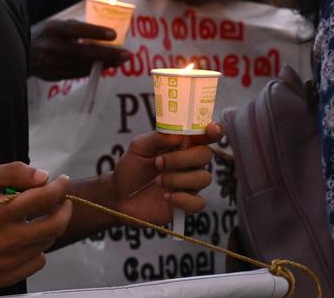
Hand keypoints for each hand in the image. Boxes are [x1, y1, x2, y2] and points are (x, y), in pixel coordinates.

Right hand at [0, 163, 72, 286]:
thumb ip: (14, 172)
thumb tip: (43, 176)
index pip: (43, 199)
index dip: (59, 187)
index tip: (62, 181)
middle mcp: (3, 241)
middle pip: (54, 226)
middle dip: (64, 209)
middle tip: (61, 201)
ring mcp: (4, 263)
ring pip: (46, 243)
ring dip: (48, 227)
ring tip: (34, 218)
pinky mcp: (2, 277)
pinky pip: (37, 262)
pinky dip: (37, 248)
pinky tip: (25, 238)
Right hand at [29, 18, 129, 80]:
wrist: (23, 53)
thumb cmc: (48, 35)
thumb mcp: (58, 26)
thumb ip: (78, 28)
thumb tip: (106, 34)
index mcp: (53, 28)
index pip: (76, 29)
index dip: (95, 32)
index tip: (113, 35)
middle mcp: (51, 46)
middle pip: (83, 52)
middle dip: (107, 54)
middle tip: (126, 55)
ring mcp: (51, 63)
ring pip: (82, 65)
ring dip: (103, 64)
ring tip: (119, 61)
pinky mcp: (52, 75)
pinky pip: (77, 74)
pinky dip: (92, 70)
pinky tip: (104, 67)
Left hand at [107, 124, 224, 223]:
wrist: (119, 195)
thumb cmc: (131, 167)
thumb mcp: (139, 146)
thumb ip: (158, 137)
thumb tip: (179, 134)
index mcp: (183, 145)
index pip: (206, 135)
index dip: (215, 131)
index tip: (210, 130)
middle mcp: (190, 163)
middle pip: (206, 155)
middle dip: (182, 158)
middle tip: (159, 162)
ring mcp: (190, 184)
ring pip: (203, 178)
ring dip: (178, 179)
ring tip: (158, 181)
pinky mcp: (187, 204)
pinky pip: (199, 202)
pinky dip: (183, 199)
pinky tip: (167, 197)